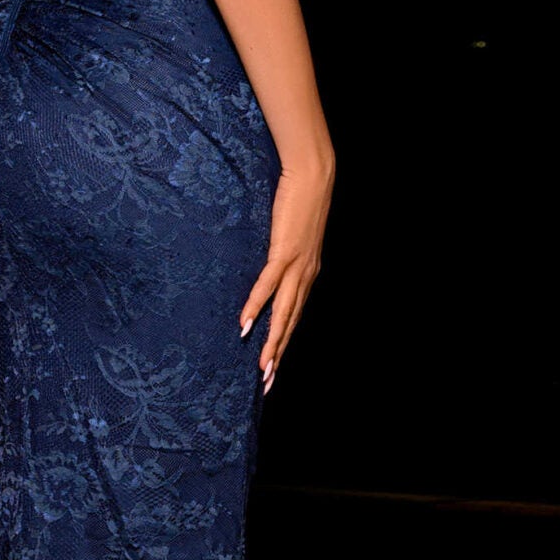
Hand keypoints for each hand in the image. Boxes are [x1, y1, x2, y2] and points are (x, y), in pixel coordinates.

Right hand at [239, 159, 331, 392]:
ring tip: (261, 367)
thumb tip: (269, 268)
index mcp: (307, 274)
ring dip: (272, 342)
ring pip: (283, 312)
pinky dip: (257, 306)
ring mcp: (296, 265)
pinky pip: (268, 284)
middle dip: (279, 355)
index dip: (284, 344)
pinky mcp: (284, 251)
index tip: (273, 369)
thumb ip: (284, 256)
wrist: (313, 176)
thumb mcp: (294, 236)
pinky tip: (246, 325)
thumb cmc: (301, 202)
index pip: (294, 317)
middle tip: (267, 383)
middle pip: (290, 323)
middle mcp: (305, 276)